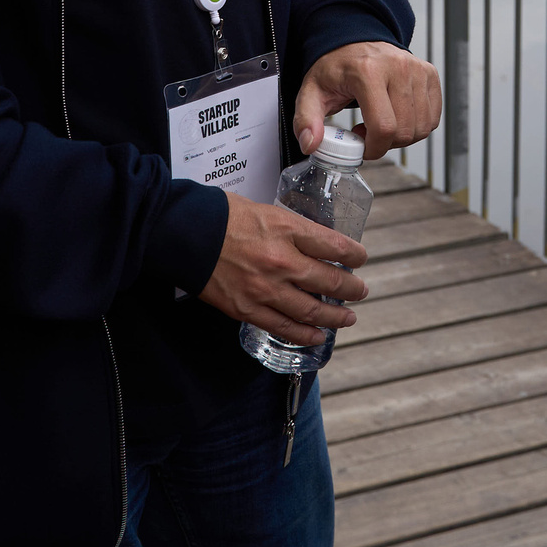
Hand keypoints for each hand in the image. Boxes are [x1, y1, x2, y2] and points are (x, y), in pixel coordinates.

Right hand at [198, 191, 368, 345]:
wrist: (185, 235)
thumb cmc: (222, 216)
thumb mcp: (266, 210)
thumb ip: (291, 229)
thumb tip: (313, 243)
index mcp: (287, 230)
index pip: (335, 247)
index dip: (354, 255)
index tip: (360, 259)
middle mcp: (282, 261)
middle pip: (330, 281)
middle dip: (352, 289)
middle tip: (360, 291)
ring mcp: (266, 289)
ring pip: (312, 311)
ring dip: (336, 317)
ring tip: (348, 317)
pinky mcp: (249, 309)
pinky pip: (284, 327)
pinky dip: (305, 334)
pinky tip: (318, 335)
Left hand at [294, 41, 439, 156]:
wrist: (354, 42)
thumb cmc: (335, 68)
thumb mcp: (311, 92)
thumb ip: (306, 119)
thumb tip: (311, 144)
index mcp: (368, 71)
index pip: (384, 127)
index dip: (374, 148)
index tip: (362, 146)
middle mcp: (397, 67)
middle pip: (404, 131)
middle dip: (386, 143)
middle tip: (369, 132)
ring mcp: (417, 69)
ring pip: (421, 128)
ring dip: (402, 136)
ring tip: (382, 122)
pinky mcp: (429, 74)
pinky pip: (432, 117)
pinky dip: (417, 125)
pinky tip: (398, 116)